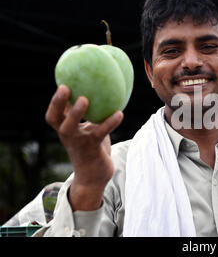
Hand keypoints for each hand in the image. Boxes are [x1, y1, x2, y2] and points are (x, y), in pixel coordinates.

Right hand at [45, 85, 122, 209]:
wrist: (94, 176)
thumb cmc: (92, 149)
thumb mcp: (88, 131)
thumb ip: (90, 117)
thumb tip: (102, 96)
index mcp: (65, 130)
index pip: (54, 114)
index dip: (55, 101)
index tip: (62, 84)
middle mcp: (68, 135)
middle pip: (56, 119)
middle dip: (57, 103)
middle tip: (65, 88)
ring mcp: (79, 142)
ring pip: (73, 127)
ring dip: (77, 113)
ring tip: (85, 99)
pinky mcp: (92, 149)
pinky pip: (100, 133)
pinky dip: (110, 122)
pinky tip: (120, 113)